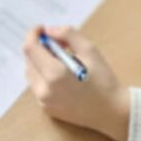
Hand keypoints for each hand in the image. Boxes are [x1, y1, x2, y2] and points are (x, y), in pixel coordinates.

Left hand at [23, 26, 129, 140]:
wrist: (111, 111)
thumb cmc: (104, 80)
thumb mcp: (90, 50)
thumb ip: (67, 34)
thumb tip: (49, 30)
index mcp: (54, 74)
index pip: (30, 48)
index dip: (33, 34)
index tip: (41, 29)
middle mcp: (44, 90)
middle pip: (29, 60)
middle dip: (39, 48)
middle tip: (58, 45)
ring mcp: (44, 102)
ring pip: (31, 73)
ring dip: (40, 62)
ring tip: (61, 60)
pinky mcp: (47, 109)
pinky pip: (37, 86)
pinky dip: (43, 76)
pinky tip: (62, 76)